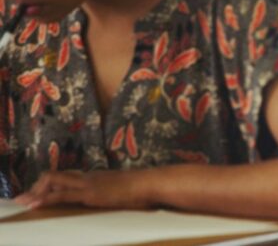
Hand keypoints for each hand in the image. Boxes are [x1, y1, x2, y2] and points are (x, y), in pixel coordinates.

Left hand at [14, 170, 152, 209]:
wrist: (151, 184)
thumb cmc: (146, 189)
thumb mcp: (128, 190)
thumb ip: (119, 192)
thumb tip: (122, 199)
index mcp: (97, 177)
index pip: (67, 177)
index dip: (50, 184)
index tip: (39, 193)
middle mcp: (88, 177)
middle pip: (55, 175)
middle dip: (37, 186)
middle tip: (24, 198)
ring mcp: (88, 184)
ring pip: (52, 180)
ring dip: (35, 191)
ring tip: (22, 202)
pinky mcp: (88, 193)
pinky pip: (60, 194)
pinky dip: (44, 198)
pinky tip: (33, 205)